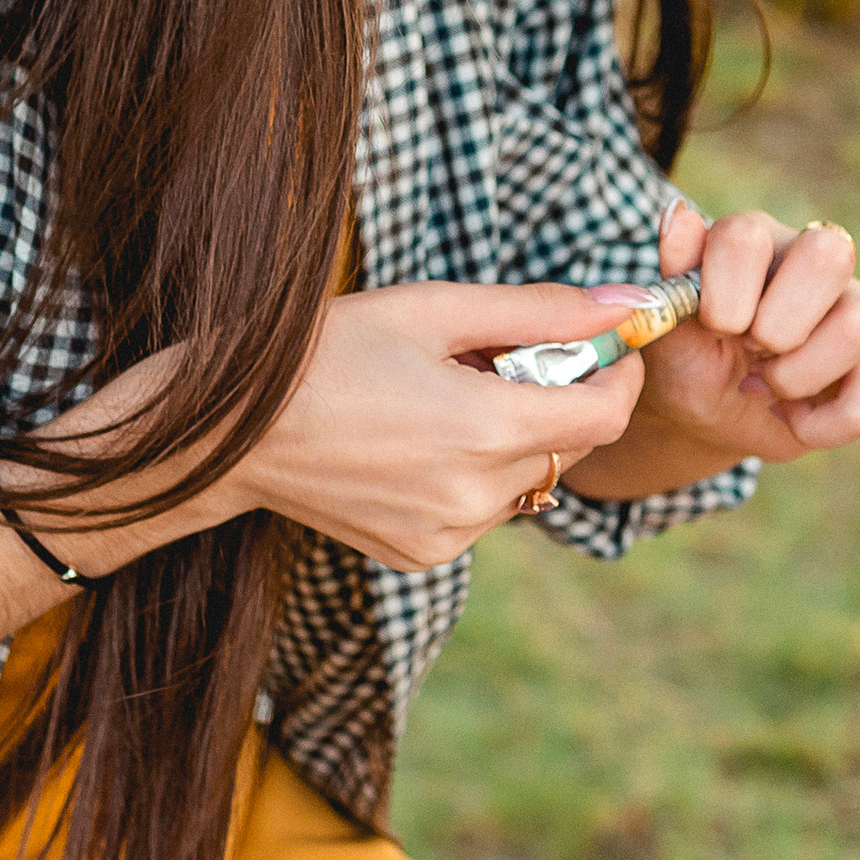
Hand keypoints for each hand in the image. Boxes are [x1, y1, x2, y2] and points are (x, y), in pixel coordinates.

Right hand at [217, 282, 645, 569]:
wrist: (234, 431)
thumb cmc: (328, 353)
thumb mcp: (433, 309)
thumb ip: (539, 311)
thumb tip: (624, 306)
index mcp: (485, 428)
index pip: (606, 415)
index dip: (620, 375)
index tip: (608, 346)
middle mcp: (476, 494)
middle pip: (572, 447)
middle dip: (560, 397)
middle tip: (500, 357)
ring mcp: (450, 533)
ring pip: (531, 481)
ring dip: (518, 437)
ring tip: (450, 399)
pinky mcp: (424, 553)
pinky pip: (487, 509)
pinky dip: (478, 473)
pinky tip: (422, 441)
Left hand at [563, 200, 859, 500]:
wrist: (713, 417)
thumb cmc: (691, 364)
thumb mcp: (668, 335)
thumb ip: (672, 282)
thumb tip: (677, 215)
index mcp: (751, 238)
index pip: (746, 237)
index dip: (725, 299)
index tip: (712, 330)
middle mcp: (808, 255)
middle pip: (828, 256)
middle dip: (778, 329)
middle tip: (750, 351)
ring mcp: (852, 298)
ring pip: (859, 324)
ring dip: (799, 378)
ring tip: (768, 387)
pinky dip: (828, 420)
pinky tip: (795, 416)